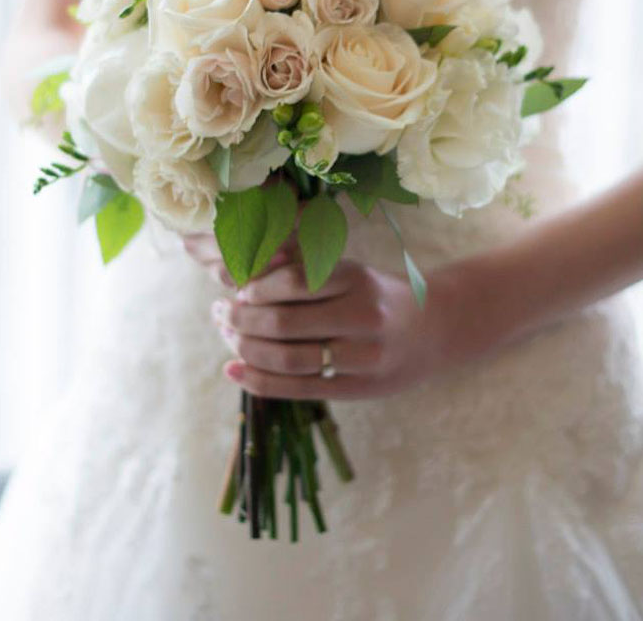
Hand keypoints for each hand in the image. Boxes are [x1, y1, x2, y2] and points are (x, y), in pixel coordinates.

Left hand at [188, 234, 511, 399]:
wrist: (437, 329)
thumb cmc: (379, 295)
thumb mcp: (351, 270)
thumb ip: (305, 269)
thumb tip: (246, 273)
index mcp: (358, 278)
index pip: (293, 282)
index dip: (255, 288)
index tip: (237, 290)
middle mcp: (363, 316)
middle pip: (284, 322)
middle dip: (241, 319)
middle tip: (221, 314)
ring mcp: (364, 357)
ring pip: (288, 358)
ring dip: (246, 350)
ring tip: (228, 340)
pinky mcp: (360, 389)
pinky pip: (299, 389)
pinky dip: (259, 382)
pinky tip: (234, 372)